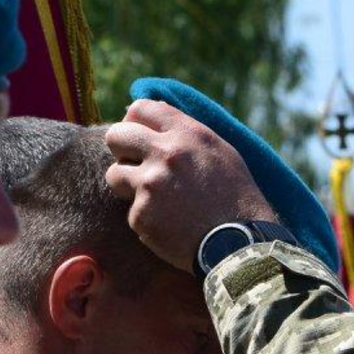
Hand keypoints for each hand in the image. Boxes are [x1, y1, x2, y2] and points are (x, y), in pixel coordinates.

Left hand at [105, 100, 275, 271]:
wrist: (239, 244)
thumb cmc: (236, 198)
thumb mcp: (221, 152)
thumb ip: (186, 134)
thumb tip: (154, 119)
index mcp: (188, 134)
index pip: (140, 109)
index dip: (134, 123)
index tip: (138, 139)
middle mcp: (166, 153)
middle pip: (116, 136)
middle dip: (121, 150)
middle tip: (134, 166)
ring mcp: (151, 185)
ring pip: (114, 175)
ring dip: (128, 186)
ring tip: (154, 199)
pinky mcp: (141, 215)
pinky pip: (130, 211)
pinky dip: (146, 218)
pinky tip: (169, 224)